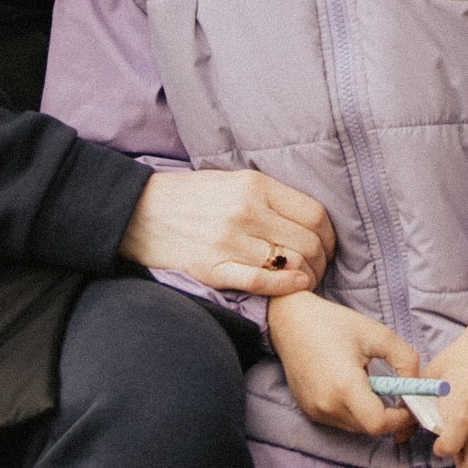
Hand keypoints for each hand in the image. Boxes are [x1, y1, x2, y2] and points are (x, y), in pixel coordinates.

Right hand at [123, 166, 333, 296]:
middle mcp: (246, 212)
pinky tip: (295, 287)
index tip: (327, 246)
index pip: (314, 214)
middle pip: (308, 242)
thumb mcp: (232, 180)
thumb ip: (269, 197)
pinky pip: (262, 283)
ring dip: (306, 277)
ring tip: (305, 280)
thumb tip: (309, 219)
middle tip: (319, 268)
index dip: (330, 236)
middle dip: (322, 261)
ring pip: (290, 265)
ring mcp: (229, 242)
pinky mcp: (213, 268)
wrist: (137, 211)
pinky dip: (285, 287)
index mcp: (254, 186)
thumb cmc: (189, 196)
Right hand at [266, 291, 416, 441]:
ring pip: (356, 427)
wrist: (291, 321)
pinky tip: (352, 386)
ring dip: (371, 413)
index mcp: (345, 385)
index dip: (400, 419)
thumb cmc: (334, 324)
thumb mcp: (378, 334)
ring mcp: (316, 410)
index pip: (378, 424)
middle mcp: (327, 404)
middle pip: (369, 428)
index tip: (409, 403)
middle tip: (397, 393)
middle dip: (389, 415)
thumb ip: (406, 360)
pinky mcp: (309, 410)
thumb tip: (417, 386)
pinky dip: (354, 411)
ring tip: (370, 382)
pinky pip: (340, 421)